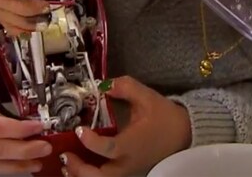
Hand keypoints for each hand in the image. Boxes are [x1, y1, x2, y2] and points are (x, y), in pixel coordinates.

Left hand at [61, 77, 191, 176]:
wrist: (185, 134)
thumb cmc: (165, 117)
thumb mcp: (147, 97)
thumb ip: (125, 87)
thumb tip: (105, 84)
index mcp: (132, 145)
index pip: (108, 148)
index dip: (91, 142)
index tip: (79, 130)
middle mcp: (128, 162)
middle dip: (80, 169)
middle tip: (66, 154)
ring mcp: (128, 170)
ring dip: (82, 175)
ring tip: (67, 164)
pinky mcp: (128, 171)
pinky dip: (90, 175)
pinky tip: (77, 167)